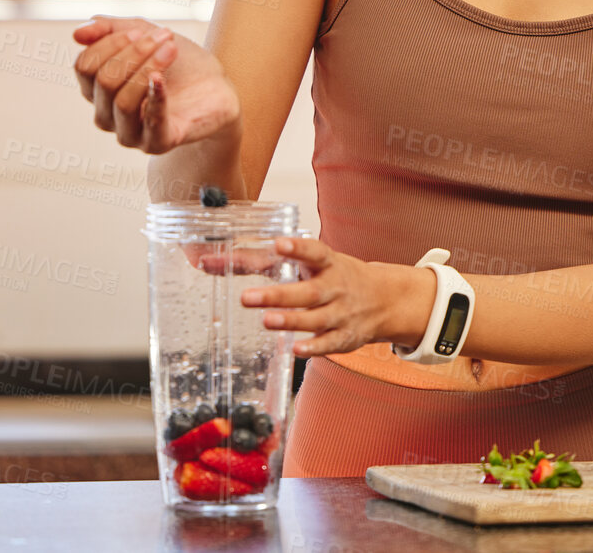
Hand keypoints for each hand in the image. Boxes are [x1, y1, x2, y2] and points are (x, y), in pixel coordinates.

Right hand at [71, 16, 240, 154]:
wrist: (217, 89)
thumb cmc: (179, 64)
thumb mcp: (145, 36)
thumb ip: (110, 29)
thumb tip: (77, 33)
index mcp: (98, 91)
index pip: (85, 66)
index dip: (111, 43)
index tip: (142, 30)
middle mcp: (107, 116)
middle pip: (104, 81)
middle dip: (135, 52)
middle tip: (166, 36)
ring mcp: (130, 134)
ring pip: (123, 102)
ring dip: (149, 67)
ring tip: (171, 49)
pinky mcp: (158, 143)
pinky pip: (150, 123)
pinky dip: (155, 98)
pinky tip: (161, 79)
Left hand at [239, 238, 435, 358]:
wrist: (385, 300)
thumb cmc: (337, 277)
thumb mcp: (311, 263)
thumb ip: (263, 263)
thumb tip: (208, 263)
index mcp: (329, 263)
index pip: (314, 252)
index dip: (298, 249)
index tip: (279, 244)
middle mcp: (336, 287)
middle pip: (309, 291)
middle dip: (278, 295)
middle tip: (247, 297)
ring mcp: (342, 313)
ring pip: (317, 318)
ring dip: (291, 320)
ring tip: (267, 320)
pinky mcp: (345, 337)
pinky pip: (330, 343)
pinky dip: (314, 347)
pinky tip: (296, 349)